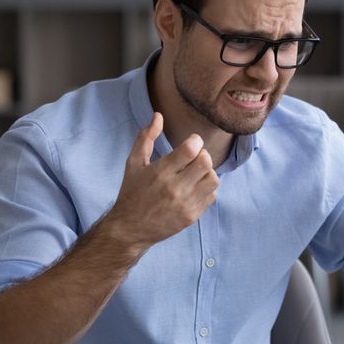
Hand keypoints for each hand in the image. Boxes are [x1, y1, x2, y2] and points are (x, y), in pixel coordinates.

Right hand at [105, 112, 218, 249]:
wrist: (130, 228)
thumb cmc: (132, 192)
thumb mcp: (133, 163)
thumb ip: (146, 138)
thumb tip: (158, 116)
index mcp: (160, 172)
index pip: (191, 149)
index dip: (195, 141)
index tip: (191, 143)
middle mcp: (175, 188)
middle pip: (205, 162)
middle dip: (202, 155)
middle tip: (193, 158)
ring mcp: (185, 204)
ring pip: (213, 179)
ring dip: (207, 172)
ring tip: (195, 173)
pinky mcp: (192, 216)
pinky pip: (212, 195)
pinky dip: (207, 188)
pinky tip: (194, 188)